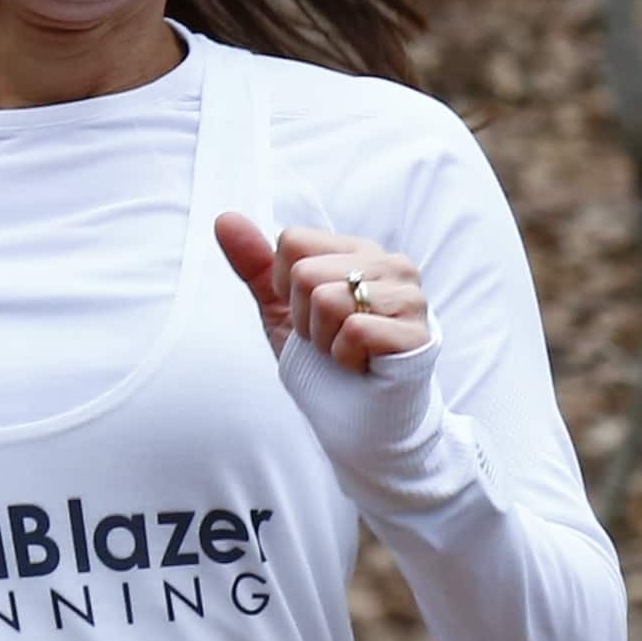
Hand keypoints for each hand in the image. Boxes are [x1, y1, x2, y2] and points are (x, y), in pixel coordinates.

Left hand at [217, 213, 432, 371]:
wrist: (359, 421)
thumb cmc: (325, 363)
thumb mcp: (281, 309)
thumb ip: (255, 264)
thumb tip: (225, 218)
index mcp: (358, 250)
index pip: (292, 241)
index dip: (285, 288)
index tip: (308, 315)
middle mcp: (390, 263)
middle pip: (305, 273)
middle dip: (304, 319)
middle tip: (330, 339)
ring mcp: (409, 295)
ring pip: (327, 299)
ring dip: (325, 340)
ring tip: (347, 352)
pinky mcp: (416, 332)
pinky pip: (354, 331)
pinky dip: (345, 359)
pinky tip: (364, 366)